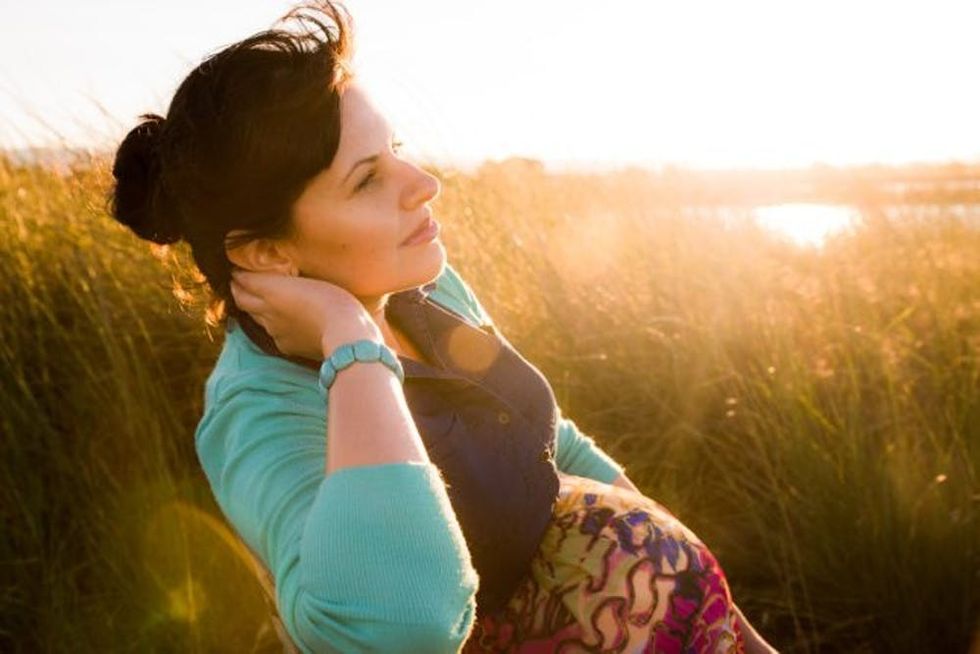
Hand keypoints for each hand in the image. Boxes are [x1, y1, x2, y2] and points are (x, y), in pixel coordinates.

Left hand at [229, 269, 381, 359]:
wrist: (344, 336)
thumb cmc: (336, 301)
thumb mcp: (315, 281)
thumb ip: (295, 283)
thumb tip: (285, 282)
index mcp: (273, 290)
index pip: (244, 280)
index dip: (239, 274)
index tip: (237, 268)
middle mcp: (267, 310)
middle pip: (241, 299)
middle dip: (237, 289)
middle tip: (239, 283)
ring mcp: (274, 330)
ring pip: (254, 317)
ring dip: (253, 307)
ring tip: (258, 301)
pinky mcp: (285, 346)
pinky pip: (272, 333)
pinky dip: (272, 326)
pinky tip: (281, 324)